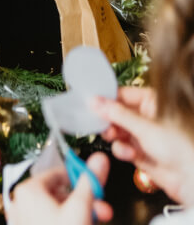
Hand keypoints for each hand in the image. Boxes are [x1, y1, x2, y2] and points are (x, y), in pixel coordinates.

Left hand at [8, 152, 112, 224]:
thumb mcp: (81, 209)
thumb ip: (90, 183)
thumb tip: (100, 158)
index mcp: (28, 189)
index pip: (59, 174)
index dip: (82, 180)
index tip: (99, 189)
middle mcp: (20, 201)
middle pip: (58, 194)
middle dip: (85, 202)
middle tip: (104, 213)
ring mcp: (22, 219)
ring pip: (55, 210)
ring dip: (79, 215)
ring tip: (95, 221)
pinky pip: (47, 222)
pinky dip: (65, 223)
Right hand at [93, 87, 193, 204]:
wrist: (191, 179)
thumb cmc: (183, 148)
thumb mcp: (145, 127)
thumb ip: (117, 114)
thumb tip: (95, 101)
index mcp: (153, 102)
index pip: (123, 94)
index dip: (107, 99)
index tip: (90, 102)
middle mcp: (148, 117)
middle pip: (117, 113)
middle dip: (109, 120)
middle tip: (100, 123)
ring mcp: (144, 135)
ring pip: (118, 131)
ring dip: (115, 137)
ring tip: (115, 138)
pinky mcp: (141, 152)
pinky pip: (123, 147)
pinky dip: (123, 150)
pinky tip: (130, 153)